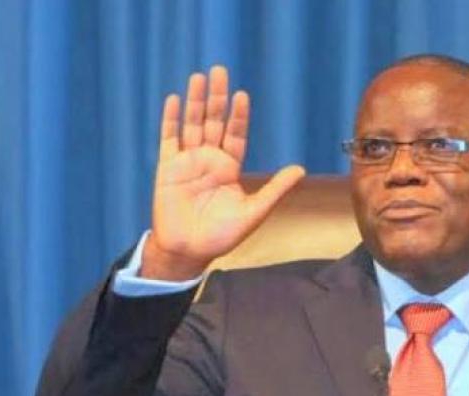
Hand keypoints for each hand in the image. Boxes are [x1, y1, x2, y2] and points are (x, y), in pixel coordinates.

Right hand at [142, 66, 304, 279]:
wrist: (188, 251)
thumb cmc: (222, 236)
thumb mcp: (254, 211)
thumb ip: (275, 189)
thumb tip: (301, 169)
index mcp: (229, 168)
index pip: (236, 134)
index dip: (238, 115)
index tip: (242, 95)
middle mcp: (209, 161)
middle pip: (213, 122)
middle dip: (216, 98)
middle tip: (219, 71)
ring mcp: (187, 162)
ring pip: (192, 125)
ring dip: (194, 102)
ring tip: (198, 78)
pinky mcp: (167, 168)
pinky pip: (168, 139)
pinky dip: (171, 120)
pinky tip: (174, 100)